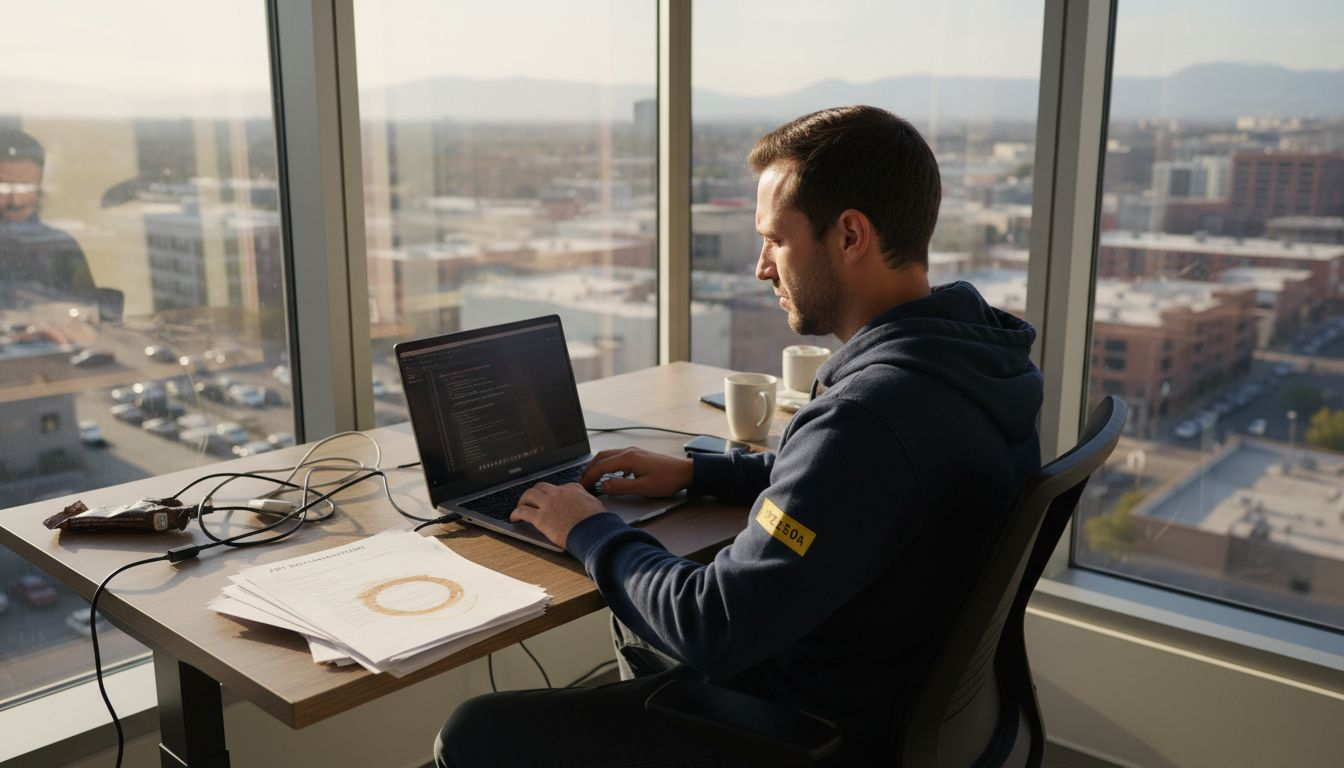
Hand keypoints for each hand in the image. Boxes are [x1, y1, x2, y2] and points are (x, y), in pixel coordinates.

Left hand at [510, 482, 606, 549]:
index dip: (552, 494)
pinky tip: (514, 518)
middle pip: (540, 487)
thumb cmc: (597, 522)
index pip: (558, 487)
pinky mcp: (541, 518)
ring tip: (520, 507)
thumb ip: (586, 500)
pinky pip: (522, 512)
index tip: (549, 499)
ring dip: (523, 501)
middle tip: (530, 500)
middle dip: (534, 493)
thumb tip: (586, 502)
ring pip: (529, 495)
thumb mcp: (595, 504)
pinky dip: (516, 514)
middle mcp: (558, 493)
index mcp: (572, 490)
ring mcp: (548, 504)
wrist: (593, 532)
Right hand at [579, 447, 693, 497]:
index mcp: (628, 458)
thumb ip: (621, 486)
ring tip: (592, 479)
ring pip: (608, 455)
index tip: (582, 487)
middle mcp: (629, 452)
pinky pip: (616, 457)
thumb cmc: (668, 479)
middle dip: (589, 470)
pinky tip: (609, 474)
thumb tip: (604, 486)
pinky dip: (607, 464)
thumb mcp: (643, 487)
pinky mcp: (638, 455)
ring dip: (598, 466)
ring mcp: (633, 452)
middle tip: (583, 483)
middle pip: (601, 457)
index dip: (589, 477)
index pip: (601, 466)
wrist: (685, 472)